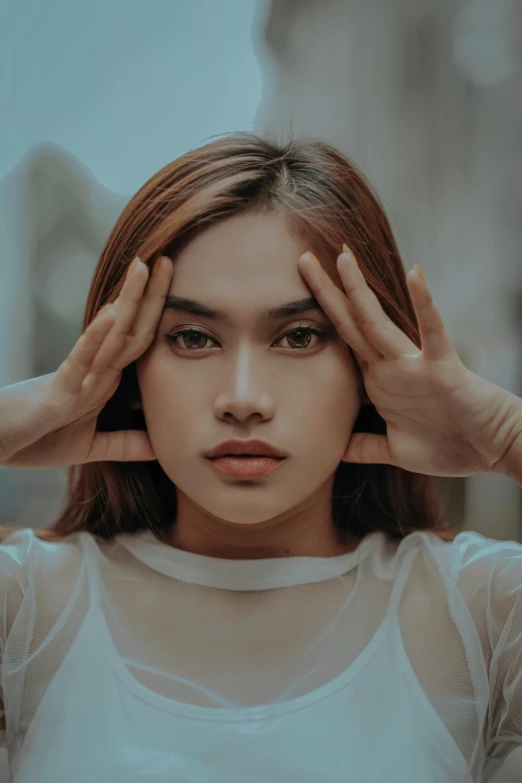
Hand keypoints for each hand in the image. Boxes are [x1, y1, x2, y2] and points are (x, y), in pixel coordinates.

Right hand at [0, 255, 173, 468]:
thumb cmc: (36, 440)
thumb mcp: (89, 447)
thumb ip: (123, 444)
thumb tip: (160, 447)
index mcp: (103, 379)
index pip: (137, 341)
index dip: (157, 315)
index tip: (177, 286)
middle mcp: (93, 370)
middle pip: (129, 328)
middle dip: (149, 296)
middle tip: (168, 260)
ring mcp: (76, 377)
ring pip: (108, 335)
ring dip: (127, 302)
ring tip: (142, 268)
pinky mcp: (57, 392)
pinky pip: (79, 361)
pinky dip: (95, 338)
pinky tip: (110, 314)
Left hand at [297, 247, 521, 477]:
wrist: (493, 450)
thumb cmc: (449, 446)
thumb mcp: (395, 450)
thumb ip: (365, 447)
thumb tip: (336, 450)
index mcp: (378, 383)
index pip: (342, 345)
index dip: (317, 322)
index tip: (289, 300)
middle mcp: (391, 367)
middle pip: (351, 324)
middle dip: (326, 294)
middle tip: (302, 258)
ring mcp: (415, 364)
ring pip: (379, 323)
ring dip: (359, 290)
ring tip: (342, 257)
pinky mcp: (443, 367)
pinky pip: (433, 332)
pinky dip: (424, 304)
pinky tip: (415, 275)